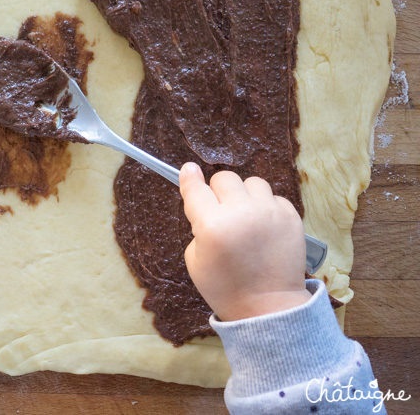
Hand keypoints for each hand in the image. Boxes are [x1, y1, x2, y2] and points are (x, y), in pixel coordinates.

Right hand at [179, 163, 310, 320]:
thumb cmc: (226, 288)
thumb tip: (205, 198)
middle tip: (222, 212)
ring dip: (245, 196)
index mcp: (212, 226)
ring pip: (251, 183)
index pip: (196, 189)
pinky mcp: (291, 216)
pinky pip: (273, 197)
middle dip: (219, 192)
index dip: (189, 178)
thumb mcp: (195, 260)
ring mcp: (268, 213)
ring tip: (247, 218)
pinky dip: (266, 208)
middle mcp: (240, 213)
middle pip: (224, 178)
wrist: (269, 308)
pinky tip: (264, 228)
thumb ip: (198, 225)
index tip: (189, 170)